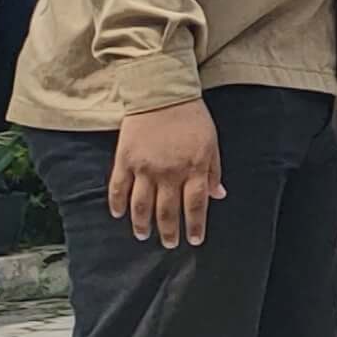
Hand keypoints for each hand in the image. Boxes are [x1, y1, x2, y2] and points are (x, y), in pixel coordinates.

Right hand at [109, 99, 222, 247]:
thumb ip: (213, 171)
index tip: (194, 240)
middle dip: (169, 231)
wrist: (162, 93)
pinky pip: (118, 187)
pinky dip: (117, 204)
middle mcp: (168, 173)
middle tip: (170, 244)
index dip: (195, 226)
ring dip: (142, 224)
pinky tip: (118, 215)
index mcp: (193, 168)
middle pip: (167, 210)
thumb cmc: (191, 118)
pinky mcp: (124, 159)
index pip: (195, 206)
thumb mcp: (211, 144)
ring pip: (141, 205)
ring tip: (143, 236)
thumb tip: (218, 195)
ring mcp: (144, 168)